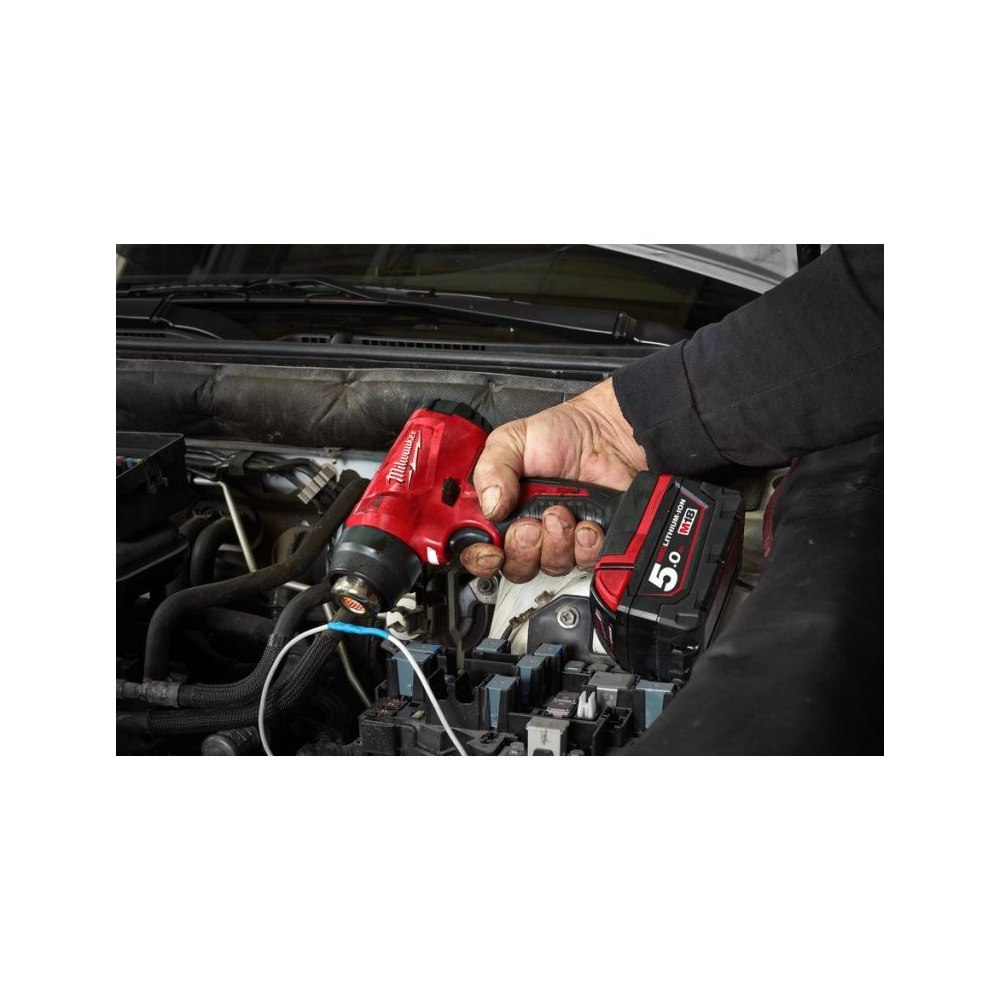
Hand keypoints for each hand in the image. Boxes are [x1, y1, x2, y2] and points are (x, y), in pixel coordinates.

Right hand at [459, 378, 647, 582]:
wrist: (608, 434)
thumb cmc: (560, 434)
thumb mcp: (511, 440)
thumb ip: (490, 470)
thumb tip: (490, 508)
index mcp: (500, 509)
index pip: (479, 550)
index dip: (482, 558)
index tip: (492, 551)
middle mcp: (528, 529)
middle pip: (514, 566)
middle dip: (523, 549)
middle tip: (531, 524)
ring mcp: (559, 539)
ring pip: (550, 566)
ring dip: (557, 542)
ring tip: (564, 511)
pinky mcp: (589, 543)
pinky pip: (585, 562)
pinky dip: (587, 546)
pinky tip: (588, 523)